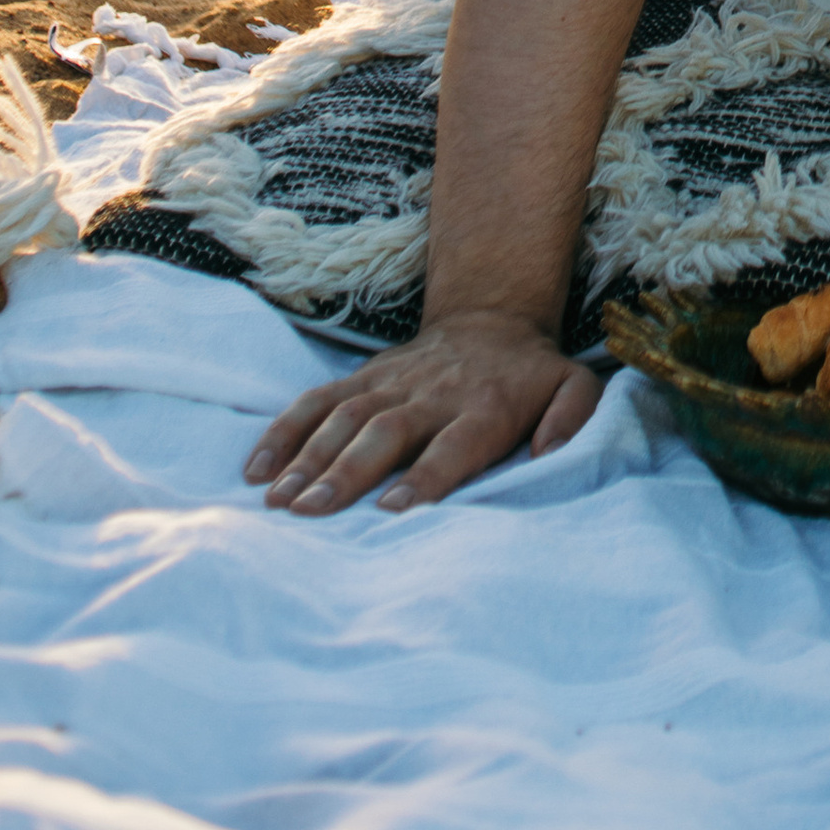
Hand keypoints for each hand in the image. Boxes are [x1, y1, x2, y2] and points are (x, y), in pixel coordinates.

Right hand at [244, 307, 600, 517]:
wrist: (492, 316)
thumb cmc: (530, 375)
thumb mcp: (572, 387)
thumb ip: (572, 419)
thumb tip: (551, 454)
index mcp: (484, 408)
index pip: (453, 446)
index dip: (425, 476)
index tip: (393, 508)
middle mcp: (432, 394)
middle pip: (386, 433)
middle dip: (346, 472)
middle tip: (311, 512)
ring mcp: (391, 383)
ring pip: (345, 417)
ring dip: (308, 458)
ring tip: (278, 501)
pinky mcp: (364, 377)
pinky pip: (318, 399)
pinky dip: (284, 430)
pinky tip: (256, 468)